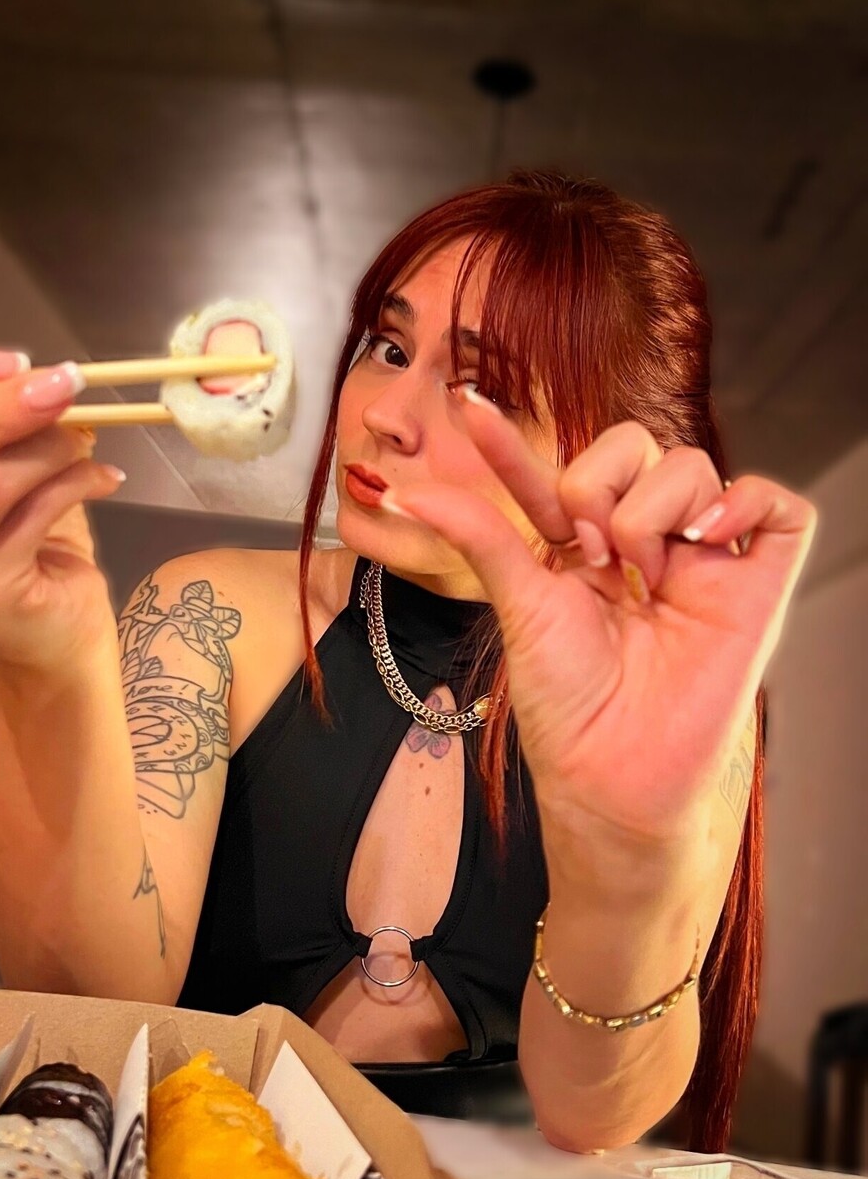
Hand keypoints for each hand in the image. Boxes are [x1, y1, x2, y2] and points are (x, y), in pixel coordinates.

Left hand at [382, 389, 816, 851]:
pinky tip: (704, 540)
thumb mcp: (517, 603)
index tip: (468, 406)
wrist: (611, 772)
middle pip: (634, 446)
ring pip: (693, 465)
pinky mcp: (758, 583)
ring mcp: (703, 561)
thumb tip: (400, 492)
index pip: (554, 475)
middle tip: (590, 556)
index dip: (516, 443)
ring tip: (639, 578)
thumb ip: (478, 534)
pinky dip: (746, 501)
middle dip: (599, 486)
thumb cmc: (566, 706)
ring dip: (654, 510)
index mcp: (582, 551)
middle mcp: (643, 546)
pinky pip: (778, 505)